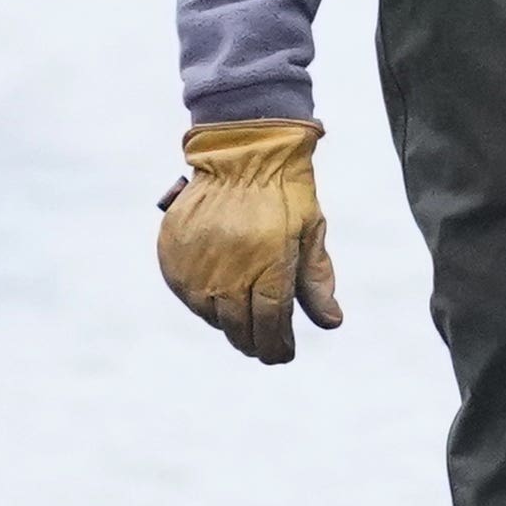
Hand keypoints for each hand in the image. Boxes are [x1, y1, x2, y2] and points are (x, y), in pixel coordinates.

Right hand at [158, 118, 344, 362]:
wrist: (241, 152)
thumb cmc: (284, 192)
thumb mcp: (311, 232)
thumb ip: (316, 281)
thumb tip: (331, 324)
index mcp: (269, 266)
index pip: (271, 325)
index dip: (277, 346)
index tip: (283, 354)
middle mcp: (229, 271)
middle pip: (240, 329)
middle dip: (255, 343)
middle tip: (264, 344)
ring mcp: (197, 265)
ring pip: (212, 317)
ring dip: (229, 322)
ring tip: (242, 314)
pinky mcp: (174, 257)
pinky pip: (188, 295)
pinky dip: (204, 301)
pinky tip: (219, 293)